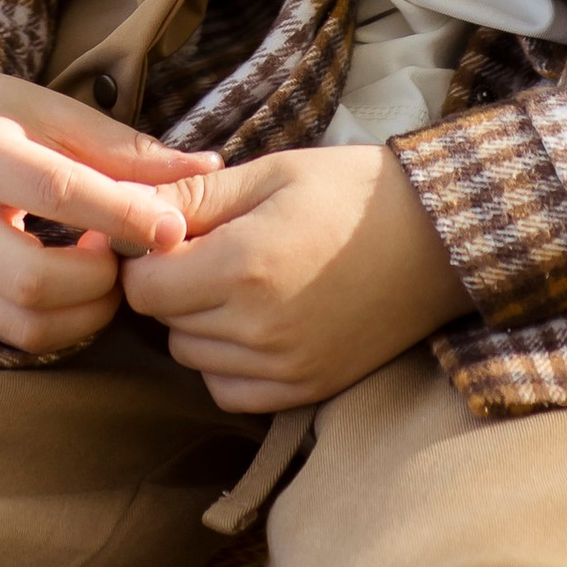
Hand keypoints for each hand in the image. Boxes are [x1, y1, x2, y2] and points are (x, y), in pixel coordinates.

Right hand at [0, 58, 219, 356]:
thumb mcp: (51, 110)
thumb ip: (125, 149)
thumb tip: (208, 169)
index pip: (59, 192)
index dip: (123, 215)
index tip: (173, 228)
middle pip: (34, 279)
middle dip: (100, 280)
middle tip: (126, 252)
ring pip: (23, 323)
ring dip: (85, 313)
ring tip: (104, 270)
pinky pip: (11, 333)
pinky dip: (60, 325)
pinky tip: (77, 288)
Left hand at [118, 143, 468, 410]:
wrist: (438, 239)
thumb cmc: (351, 193)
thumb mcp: (270, 172)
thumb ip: (193, 196)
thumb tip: (128, 206)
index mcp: (242, 265)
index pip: (143, 288)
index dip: (146, 258)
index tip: (172, 235)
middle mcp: (257, 328)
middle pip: (165, 325)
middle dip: (173, 288)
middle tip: (211, 252)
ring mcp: (284, 367)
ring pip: (193, 359)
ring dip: (199, 326)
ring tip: (242, 283)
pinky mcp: (307, 391)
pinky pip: (231, 393)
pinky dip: (227, 365)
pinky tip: (255, 324)